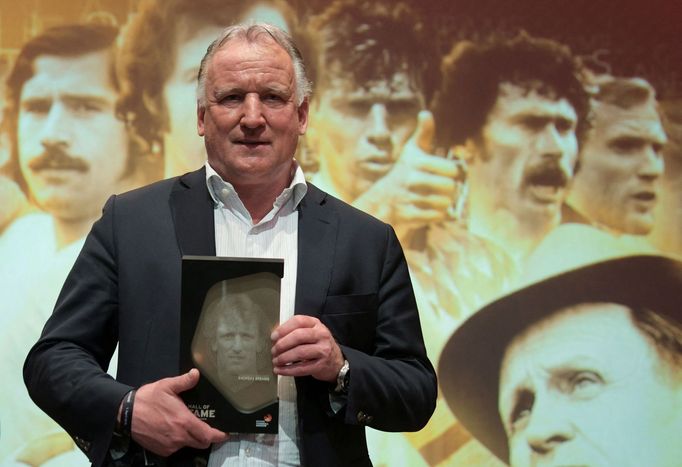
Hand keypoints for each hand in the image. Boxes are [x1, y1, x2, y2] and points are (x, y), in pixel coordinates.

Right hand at [131, 369, 228, 455]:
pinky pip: (175, 448)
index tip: (224, 434)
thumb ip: (184, 381)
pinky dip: (178, 442)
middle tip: (207, 428)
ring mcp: (170, 445)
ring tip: (186, 426)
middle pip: (201, 443)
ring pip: (188, 445)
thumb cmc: (147, 399)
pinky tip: (173, 431)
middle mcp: (179, 437)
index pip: (208, 435)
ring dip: (191, 438)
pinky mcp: (161, 450)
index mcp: (184, 422)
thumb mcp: (167, 386)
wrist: (125, 414)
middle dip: (207, 437)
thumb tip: (196, 374)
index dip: (218, 436)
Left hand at [271, 315, 343, 381]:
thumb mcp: (309, 333)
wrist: (336, 362)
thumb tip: (274, 335)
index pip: (298, 321)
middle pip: (298, 336)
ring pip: (300, 352)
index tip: (273, 337)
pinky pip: (302, 368)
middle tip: (273, 350)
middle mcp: (321, 334)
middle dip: (282, 344)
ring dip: (284, 357)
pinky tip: (280, 370)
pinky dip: (288, 370)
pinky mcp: (321, 365)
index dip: (283, 328)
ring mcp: (323, 350)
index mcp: (316, 324)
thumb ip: (293, 331)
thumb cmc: (318, 345)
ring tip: (276, 361)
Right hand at [353, 110, 462, 240]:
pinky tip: (434, 210)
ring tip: (439, 199)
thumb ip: (424, 133)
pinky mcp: (408, 215)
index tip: (450, 172)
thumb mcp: (412, 150)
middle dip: (451, 189)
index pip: (453, 169)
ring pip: (444, 203)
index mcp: (417, 162)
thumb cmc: (405, 170)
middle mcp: (411, 179)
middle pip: (450, 187)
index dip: (456, 172)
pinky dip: (439, 215)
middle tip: (445, 188)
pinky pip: (436, 217)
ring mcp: (409, 198)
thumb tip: (425, 113)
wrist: (383, 198)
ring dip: (445, 203)